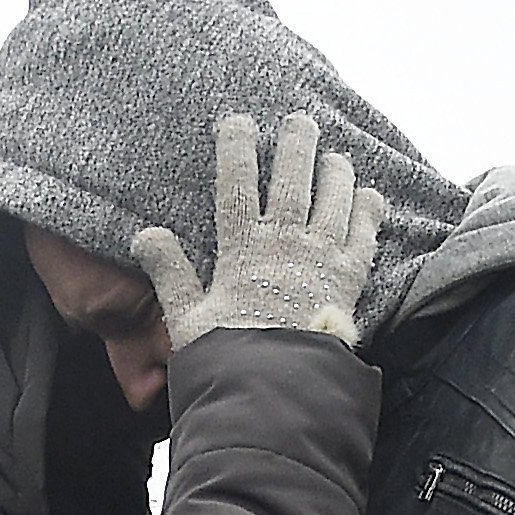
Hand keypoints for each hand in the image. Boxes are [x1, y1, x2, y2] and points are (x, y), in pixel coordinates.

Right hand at [130, 112, 388, 352]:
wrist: (279, 393)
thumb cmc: (229, 360)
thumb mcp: (186, 320)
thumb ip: (169, 273)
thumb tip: (145, 234)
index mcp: (242, 250)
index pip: (237, 184)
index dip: (237, 148)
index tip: (237, 121)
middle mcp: (285, 245)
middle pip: (294, 180)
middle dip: (296, 145)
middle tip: (301, 120)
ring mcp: (321, 260)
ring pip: (333, 199)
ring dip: (335, 172)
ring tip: (335, 155)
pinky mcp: (349, 282)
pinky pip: (364, 237)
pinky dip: (367, 212)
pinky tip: (369, 195)